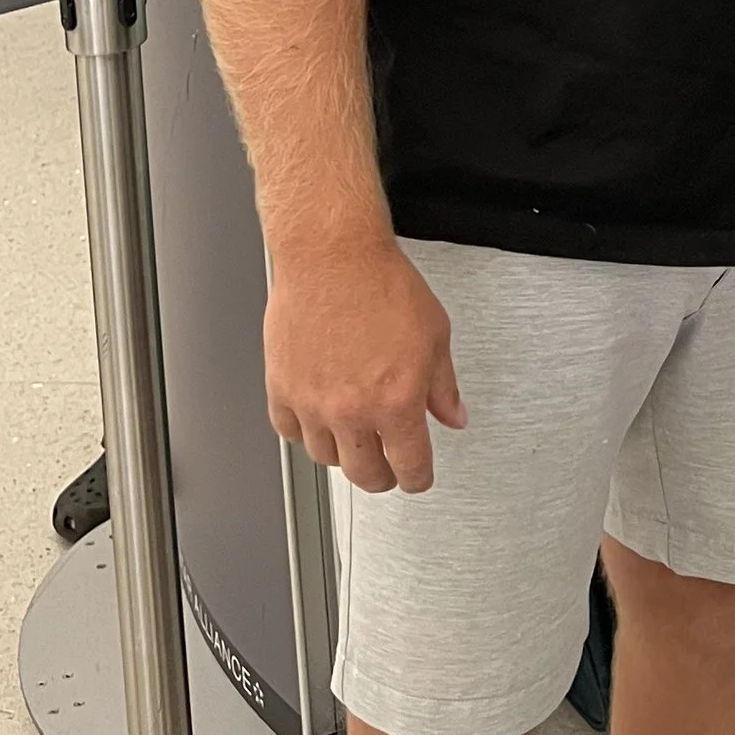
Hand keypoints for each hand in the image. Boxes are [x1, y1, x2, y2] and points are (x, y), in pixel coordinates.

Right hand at [264, 232, 464, 493]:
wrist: (332, 255)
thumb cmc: (380, 283)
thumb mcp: (435, 334)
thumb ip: (444, 385)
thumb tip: (453, 415)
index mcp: (396, 401)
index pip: (410, 467)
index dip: (418, 478)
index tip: (416, 476)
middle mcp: (352, 410)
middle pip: (365, 474)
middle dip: (382, 476)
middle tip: (386, 466)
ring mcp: (312, 402)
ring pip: (325, 456)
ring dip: (343, 452)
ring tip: (353, 436)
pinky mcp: (281, 387)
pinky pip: (289, 431)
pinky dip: (304, 430)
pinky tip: (317, 417)